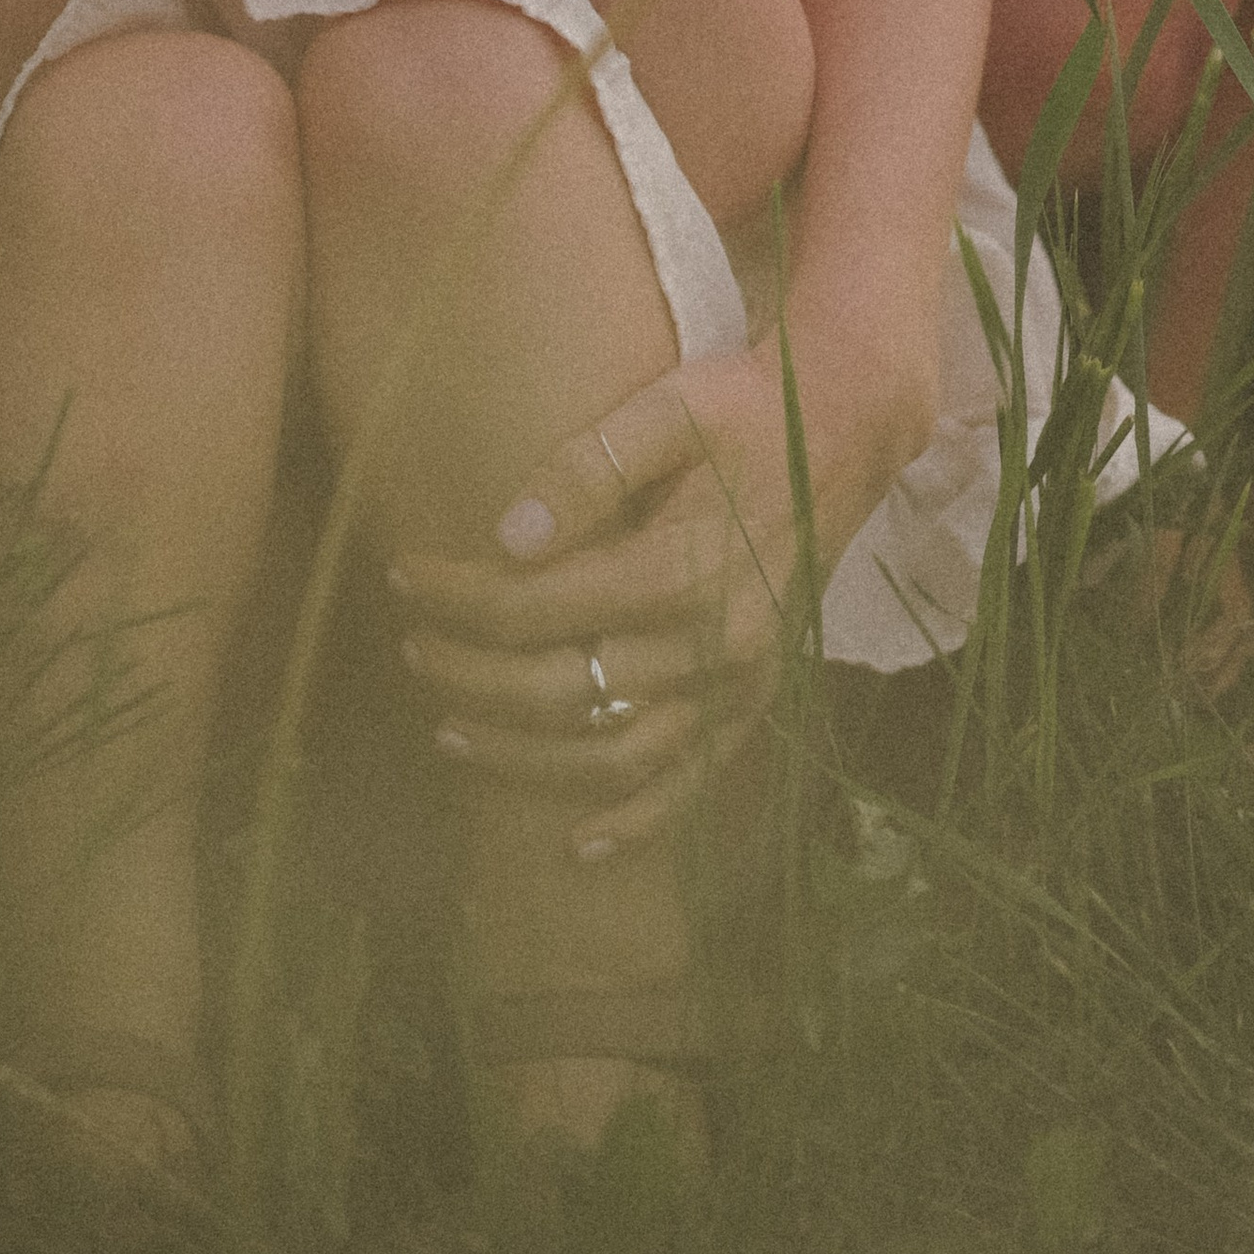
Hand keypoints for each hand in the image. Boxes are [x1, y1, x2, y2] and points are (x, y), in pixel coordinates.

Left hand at [385, 319, 933, 853]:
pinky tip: (576, 847)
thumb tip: (508, 537)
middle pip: (562, 693)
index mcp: (688, 568)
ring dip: (521, 760)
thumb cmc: (746, 408)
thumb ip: (588, 467)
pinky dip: (633, 825)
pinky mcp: (753, 705)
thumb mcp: (670, 406)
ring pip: (612, 759)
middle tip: (411, 648)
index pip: (540, 608)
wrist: (846, 429)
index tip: (406, 575)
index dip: (460, 601)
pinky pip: (688, 785)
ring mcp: (738, 687)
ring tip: (449, 733)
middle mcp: (716, 645)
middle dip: (470, 679)